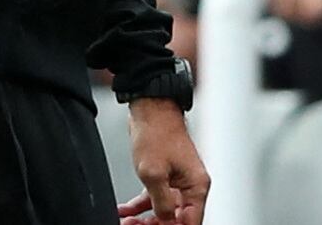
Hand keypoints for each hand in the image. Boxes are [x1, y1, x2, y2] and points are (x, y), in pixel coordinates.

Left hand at [123, 99, 209, 224]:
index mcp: (196, 186)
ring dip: (145, 220)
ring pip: (164, 213)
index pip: (191, 223)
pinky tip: (124, 212)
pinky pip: (154, 200)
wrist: (149, 108)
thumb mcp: (154, 173)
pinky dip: (139, 208)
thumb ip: (162, 203)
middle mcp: (190, 186)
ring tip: (127, 222)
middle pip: (177, 221)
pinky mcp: (164, 178)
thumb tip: (166, 222)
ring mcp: (177, 183)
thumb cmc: (156, 132)